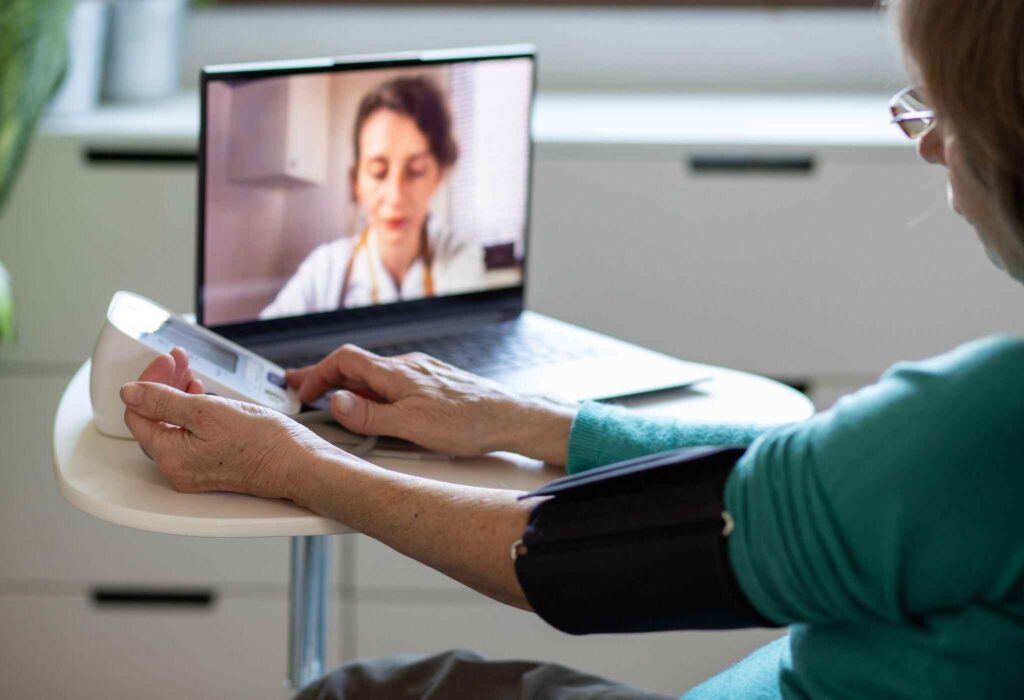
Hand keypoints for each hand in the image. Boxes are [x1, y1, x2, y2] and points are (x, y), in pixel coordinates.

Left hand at [122, 348, 329, 498]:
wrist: (299, 464)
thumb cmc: (264, 442)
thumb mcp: (208, 412)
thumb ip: (163, 402)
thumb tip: (129, 393)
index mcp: (170, 456)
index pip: (139, 413)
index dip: (148, 381)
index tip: (167, 361)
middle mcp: (178, 467)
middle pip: (154, 418)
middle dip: (162, 384)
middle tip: (178, 360)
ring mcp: (196, 468)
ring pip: (172, 424)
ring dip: (177, 394)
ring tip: (190, 374)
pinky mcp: (213, 464)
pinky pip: (189, 434)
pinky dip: (192, 411)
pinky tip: (202, 397)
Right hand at [286, 345, 577, 463]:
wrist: (510, 417)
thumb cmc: (466, 422)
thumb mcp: (411, 425)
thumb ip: (369, 414)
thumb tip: (334, 401)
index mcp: (396, 373)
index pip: (344, 360)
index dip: (316, 373)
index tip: (301, 391)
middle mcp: (407, 367)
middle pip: (356, 365)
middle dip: (324, 376)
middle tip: (298, 387)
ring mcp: (422, 374)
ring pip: (375, 375)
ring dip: (347, 385)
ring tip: (329, 399)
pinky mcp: (434, 384)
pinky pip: (393, 382)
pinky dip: (372, 390)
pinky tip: (376, 405)